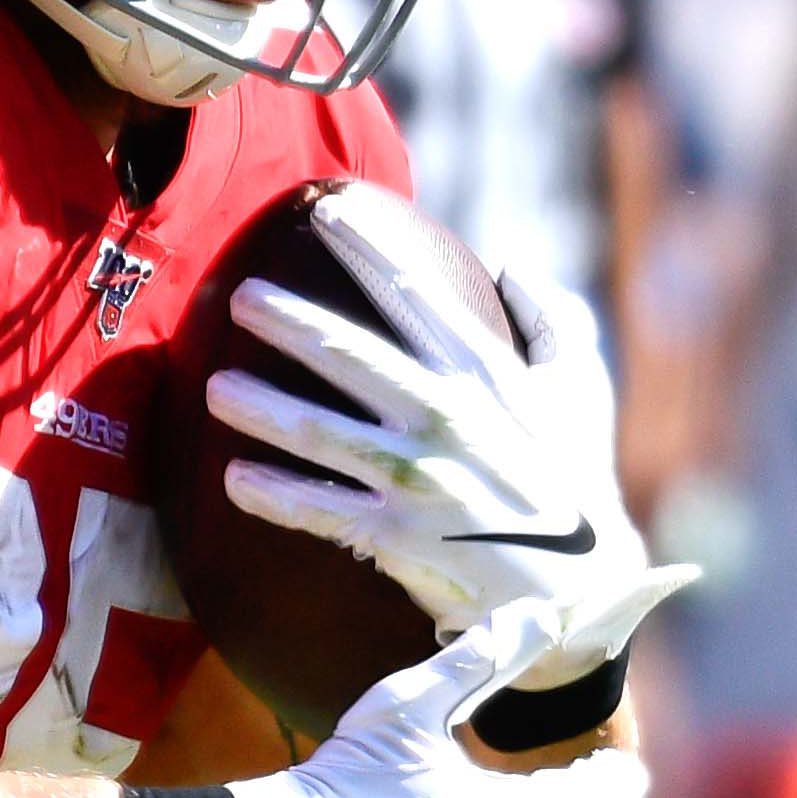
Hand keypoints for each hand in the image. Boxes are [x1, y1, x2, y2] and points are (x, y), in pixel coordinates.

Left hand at [210, 200, 677, 683]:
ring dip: (260, 407)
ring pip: (319, 431)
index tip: (325, 209)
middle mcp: (443, 417)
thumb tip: (511, 265)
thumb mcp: (582, 390)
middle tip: (241, 296)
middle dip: (287, 320)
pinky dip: (274, 495)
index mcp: (483, 373)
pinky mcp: (395, 535)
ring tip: (215, 388)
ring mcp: (415, 478)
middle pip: (347, 354)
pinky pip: (319, 510)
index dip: (365, 245)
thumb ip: (553, 318)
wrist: (579, 588)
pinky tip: (234, 478)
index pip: (413, 291)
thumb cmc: (576, 480)